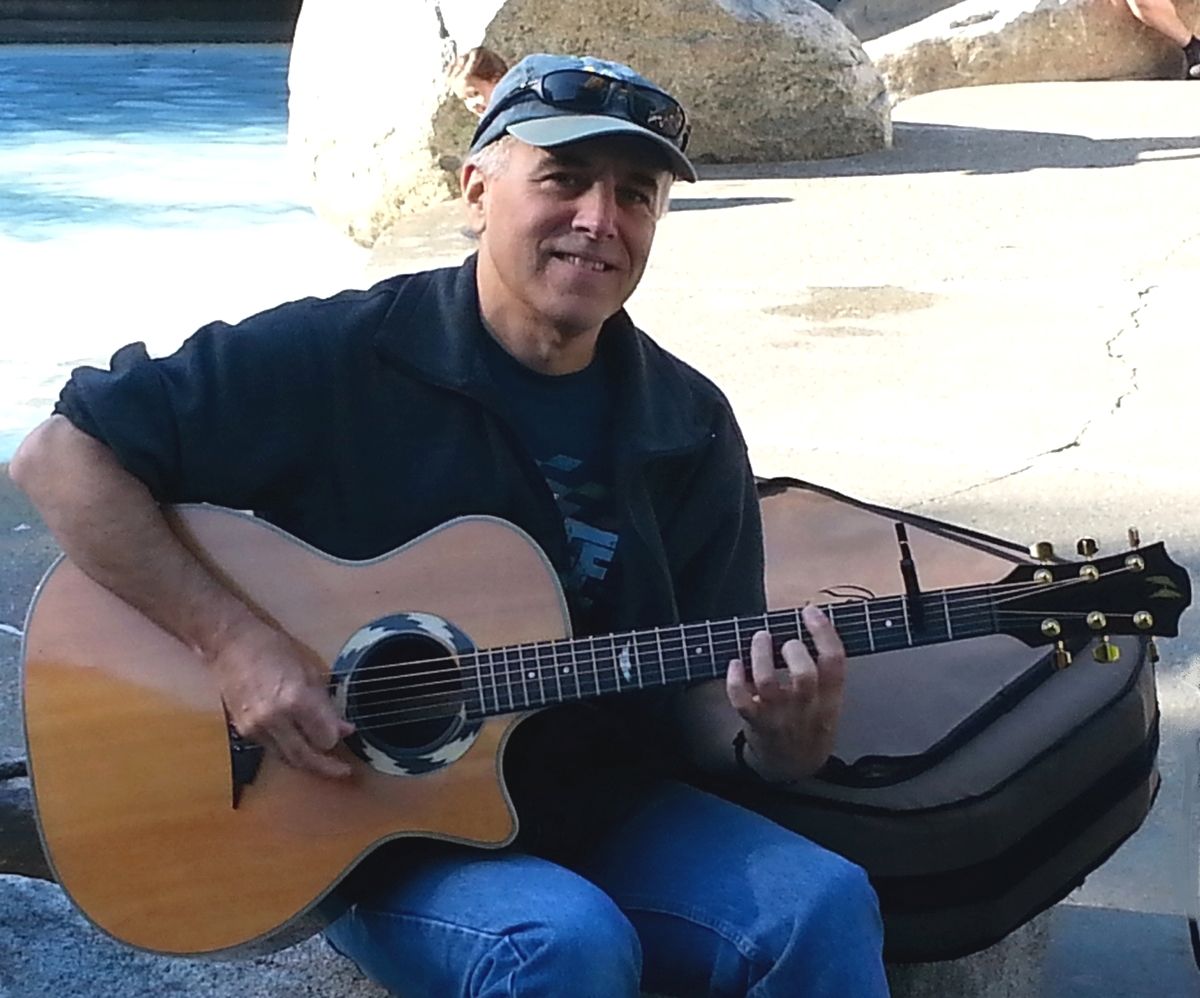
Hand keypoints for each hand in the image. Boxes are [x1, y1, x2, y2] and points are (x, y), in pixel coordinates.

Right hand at [210, 622, 354, 778]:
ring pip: (287, 759)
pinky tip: (300, 746)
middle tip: (343, 771)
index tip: (345, 732)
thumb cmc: (273, 649)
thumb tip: (344, 728)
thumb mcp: (309, 671)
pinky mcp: (244, 732)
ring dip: (307, 763)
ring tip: (325, 763)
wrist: (230, 645)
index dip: (336, 737)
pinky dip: (288, 751)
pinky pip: (272, 750)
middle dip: (326, 767)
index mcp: (295, 699)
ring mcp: (256, 728)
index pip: (324, 737)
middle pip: (305, 757)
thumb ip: (326, 704)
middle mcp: (275, 718)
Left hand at [725, 605, 845, 781]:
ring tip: (760, 638)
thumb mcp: (829, 704)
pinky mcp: (755, 722)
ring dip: (761, 655)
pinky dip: (734, 678)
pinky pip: (741, 699)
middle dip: (794, 650)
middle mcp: (806, 709)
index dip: (824, 633)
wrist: (792, 767)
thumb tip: (809, 625)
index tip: (810, 612)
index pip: (835, 663)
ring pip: (768, 682)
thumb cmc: (809, 726)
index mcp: (830, 700)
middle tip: (786, 641)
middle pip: (804, 675)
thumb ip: (824, 673)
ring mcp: (779, 717)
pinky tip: (734, 663)